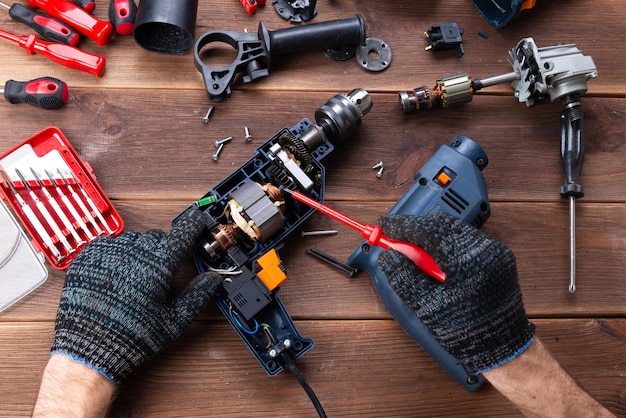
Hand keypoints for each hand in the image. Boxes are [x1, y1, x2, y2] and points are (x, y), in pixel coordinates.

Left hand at [50, 207, 221, 383]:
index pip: (182, 234)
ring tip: (135, 274)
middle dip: (163, 248)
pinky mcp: (87, 258)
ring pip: (133, 239)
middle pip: (157, 237)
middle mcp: (134, 254)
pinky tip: (116, 271)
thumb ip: (197, 296)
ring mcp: (109, 254)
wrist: (90, 349)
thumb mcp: (173, 322)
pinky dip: (116, 252)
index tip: (196, 221)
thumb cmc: (132, 338)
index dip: (192, 225)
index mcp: (158, 267)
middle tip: (160, 269)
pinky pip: (108, 243)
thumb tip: (213, 279)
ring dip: (139, 250)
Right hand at [378, 212, 533, 373]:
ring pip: (455, 229)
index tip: (385, 227)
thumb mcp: (426, 307)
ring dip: (432, 236)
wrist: (503, 348)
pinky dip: (447, 243)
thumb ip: (404, 277)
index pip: (428, 229)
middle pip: (443, 224)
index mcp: (466, 261)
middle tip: (396, 239)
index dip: (403, 226)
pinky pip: (467, 240)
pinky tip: (437, 260)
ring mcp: (494, 251)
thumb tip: (388, 255)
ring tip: (416, 255)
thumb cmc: (466, 333)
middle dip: (417, 229)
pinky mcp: (499, 257)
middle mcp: (484, 250)